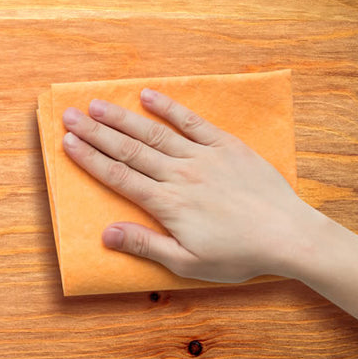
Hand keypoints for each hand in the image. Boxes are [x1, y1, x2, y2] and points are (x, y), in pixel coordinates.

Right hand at [61, 89, 322, 282]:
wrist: (289, 235)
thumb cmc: (239, 255)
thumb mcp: (188, 263)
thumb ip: (146, 245)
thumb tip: (106, 233)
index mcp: (168, 204)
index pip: (119, 176)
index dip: (90, 158)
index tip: (68, 143)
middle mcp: (180, 174)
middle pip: (129, 149)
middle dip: (96, 132)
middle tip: (69, 115)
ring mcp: (203, 156)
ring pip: (154, 133)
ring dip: (123, 117)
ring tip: (97, 104)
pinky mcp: (226, 146)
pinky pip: (192, 122)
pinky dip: (169, 108)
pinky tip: (148, 95)